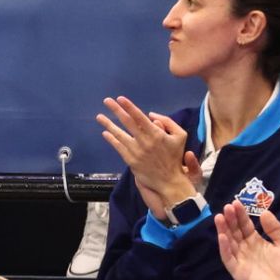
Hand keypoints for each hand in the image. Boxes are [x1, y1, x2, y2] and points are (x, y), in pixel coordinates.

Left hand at [98, 96, 195, 219]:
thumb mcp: (180, 136)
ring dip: (108, 124)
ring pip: (119, 134)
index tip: (121, 99)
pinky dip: (111, 139)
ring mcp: (136, 151)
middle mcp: (144, 141)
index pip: (140, 117)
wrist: (169, 180)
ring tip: (99, 116)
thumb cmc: (175, 156)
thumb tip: (151, 115)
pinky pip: (118, 147)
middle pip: (127, 122)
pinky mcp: (130, 160)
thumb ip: (168, 122)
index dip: (130, 107)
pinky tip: (105, 133)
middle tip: (107, 100)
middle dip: (116, 110)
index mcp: (156, 134)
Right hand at [217, 201, 279, 279]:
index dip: (240, 215)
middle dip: (230, 219)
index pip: (245, 225)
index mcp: (255, 241)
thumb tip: (264, 212)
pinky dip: (224, 247)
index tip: (236, 203)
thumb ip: (275, 229)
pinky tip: (222, 237)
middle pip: (235, 231)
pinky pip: (228, 257)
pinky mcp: (237, 270)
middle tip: (227, 207)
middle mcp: (245, 248)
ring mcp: (239, 258)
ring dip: (223, 229)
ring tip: (220, 217)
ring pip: (228, 241)